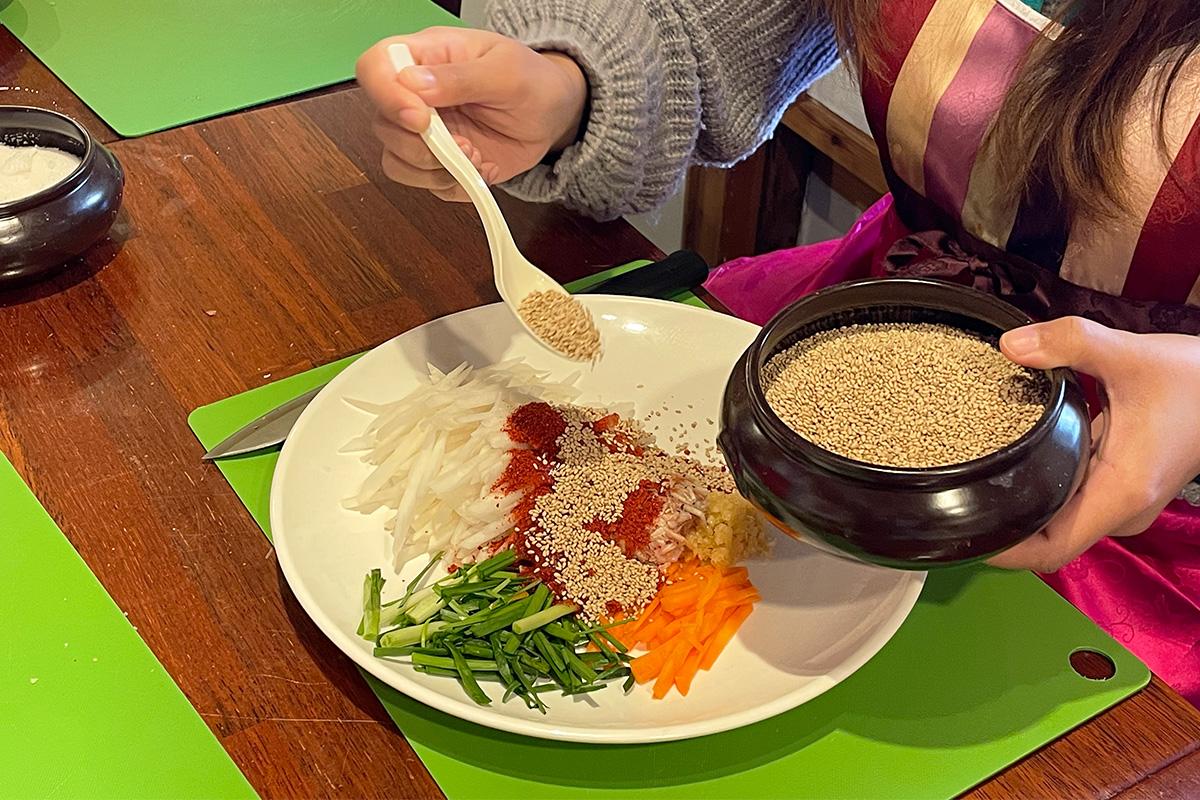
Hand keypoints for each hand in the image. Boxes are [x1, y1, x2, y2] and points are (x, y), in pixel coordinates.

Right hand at [356, 27, 587, 201]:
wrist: (552, 115)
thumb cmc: (531, 81)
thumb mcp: (507, 71)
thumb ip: (462, 77)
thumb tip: (415, 84)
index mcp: (425, 57)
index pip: (375, 67)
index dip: (386, 96)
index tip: (419, 120)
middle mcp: (416, 95)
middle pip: (382, 123)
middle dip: (418, 145)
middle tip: (462, 144)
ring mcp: (424, 132)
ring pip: (395, 159)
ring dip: (434, 170)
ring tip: (474, 157)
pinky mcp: (437, 163)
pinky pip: (425, 184)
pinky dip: (451, 185)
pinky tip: (478, 169)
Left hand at [987, 317, 1199, 571]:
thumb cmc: (1196, 380)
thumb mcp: (1129, 354)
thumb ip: (1069, 344)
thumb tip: (1010, 345)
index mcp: (1119, 493)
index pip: (1052, 550)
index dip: (1006, 551)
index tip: (966, 532)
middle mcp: (1120, 507)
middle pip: (1047, 537)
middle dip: (1003, 523)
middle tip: (954, 495)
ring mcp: (1121, 499)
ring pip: (1060, 516)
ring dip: (1023, 503)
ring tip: (975, 476)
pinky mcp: (1122, 484)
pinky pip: (1073, 496)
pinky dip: (1045, 484)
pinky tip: (1017, 457)